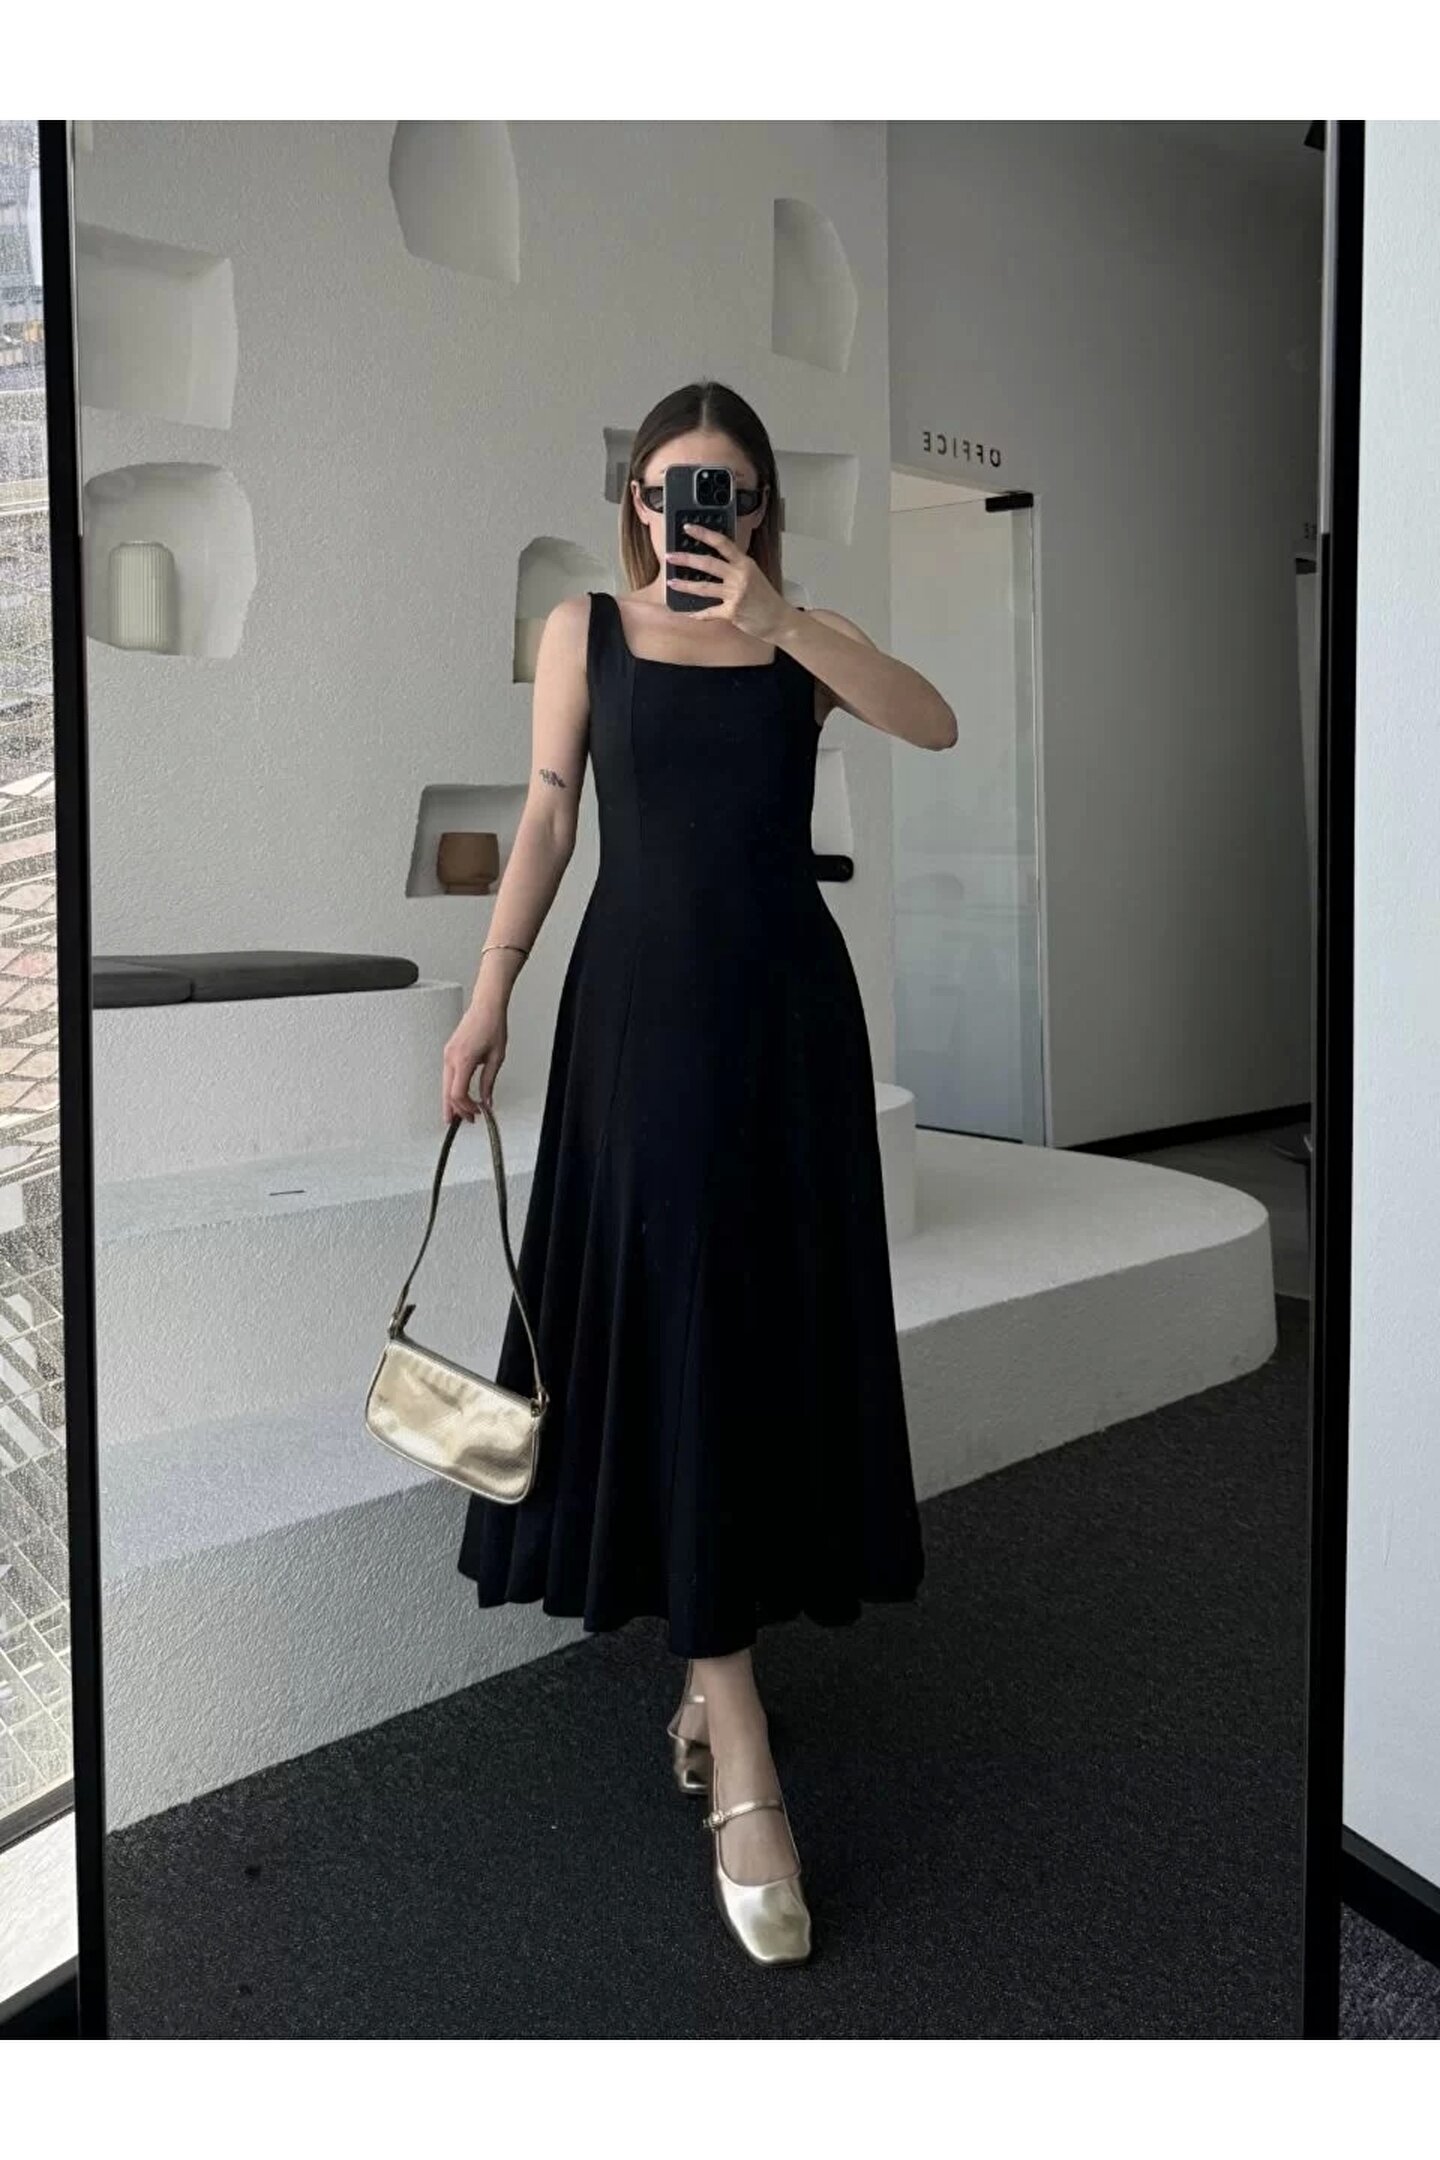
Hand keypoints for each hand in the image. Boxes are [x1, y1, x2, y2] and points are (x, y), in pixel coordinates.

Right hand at [442, 1000, 506, 1122]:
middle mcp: (451, 1057)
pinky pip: (447, 1075)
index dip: (466, 1107)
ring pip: (445, 1085)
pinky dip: (451, 1088)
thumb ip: (489, 1082)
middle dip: (455, 1110)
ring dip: (452, 1100)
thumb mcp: (496, 1058)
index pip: (458, 1094)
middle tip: (463, 1121)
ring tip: (459, 1113)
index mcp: (464, 1060)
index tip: (476, 1113)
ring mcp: (448, 1054)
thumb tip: (487, 1100)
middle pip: (447, 1092)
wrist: (486, 1007)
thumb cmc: (492, 1026)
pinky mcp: (449, 1051)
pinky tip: (457, 1095)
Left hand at [665, 523, 793, 644]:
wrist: (779, 619)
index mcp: (745, 563)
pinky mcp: (732, 612)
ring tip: (671, 583)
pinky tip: (689, 614)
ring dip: (685, 586)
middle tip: (670, 556)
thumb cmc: (766, 598)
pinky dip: (699, 614)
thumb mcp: (754, 575)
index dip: (704, 534)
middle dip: (686, 559)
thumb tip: (713, 563)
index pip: (722, 543)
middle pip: (708, 564)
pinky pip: (709, 611)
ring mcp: (735, 594)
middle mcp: (740, 576)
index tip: (689, 528)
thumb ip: (736, 567)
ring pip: (704, 587)